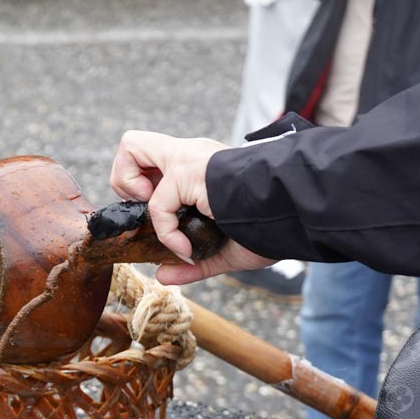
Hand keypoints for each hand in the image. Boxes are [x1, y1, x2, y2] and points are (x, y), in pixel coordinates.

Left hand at [109, 131, 274, 284]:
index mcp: (196, 166)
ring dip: (130, 186)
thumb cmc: (269, 226)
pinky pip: (156, 203)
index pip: (149, 159)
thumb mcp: (224, 249)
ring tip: (159, 217)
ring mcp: (187, 158)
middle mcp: (188, 154)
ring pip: (130, 146)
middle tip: (146, 206)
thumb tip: (163, 276)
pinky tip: (187, 249)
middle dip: (124, 178)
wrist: (296, 212)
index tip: (158, 213)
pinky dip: (166, 231)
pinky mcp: (190, 171)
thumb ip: (194, 263)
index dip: (140, 184)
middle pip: (130, 142)